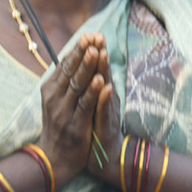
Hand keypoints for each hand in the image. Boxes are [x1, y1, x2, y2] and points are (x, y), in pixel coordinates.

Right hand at [38, 33, 109, 187]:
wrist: (54, 158)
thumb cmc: (59, 127)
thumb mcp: (57, 102)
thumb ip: (63, 82)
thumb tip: (70, 59)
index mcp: (50, 91)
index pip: (64, 66)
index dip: (76, 51)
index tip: (88, 35)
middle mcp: (54, 99)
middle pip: (70, 72)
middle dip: (82, 54)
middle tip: (92, 38)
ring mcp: (63, 112)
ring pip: (77, 86)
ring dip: (87, 68)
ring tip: (96, 52)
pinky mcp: (75, 125)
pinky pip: (85, 106)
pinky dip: (93, 93)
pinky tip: (100, 81)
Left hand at [87, 41, 122, 181]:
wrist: (103, 156)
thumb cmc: (95, 128)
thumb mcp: (90, 105)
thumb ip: (90, 87)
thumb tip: (85, 68)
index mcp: (98, 93)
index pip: (95, 69)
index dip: (92, 53)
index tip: (90, 34)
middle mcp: (104, 99)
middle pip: (100, 73)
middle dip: (98, 55)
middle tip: (97, 37)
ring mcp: (106, 112)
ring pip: (103, 88)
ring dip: (103, 71)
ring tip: (101, 54)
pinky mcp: (105, 126)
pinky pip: (104, 111)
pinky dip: (104, 99)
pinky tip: (105, 88)